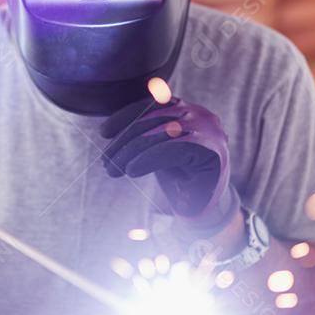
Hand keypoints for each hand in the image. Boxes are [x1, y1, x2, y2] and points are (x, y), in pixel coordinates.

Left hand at [100, 95, 238, 225]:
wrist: (203, 209)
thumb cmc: (179, 178)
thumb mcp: (159, 151)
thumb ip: (146, 134)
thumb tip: (112, 129)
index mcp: (188, 110)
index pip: (152, 105)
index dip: (126, 116)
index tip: (104, 132)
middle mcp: (200, 115)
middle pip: (154, 120)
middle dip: (124, 140)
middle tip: (105, 160)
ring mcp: (208, 132)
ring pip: (160, 134)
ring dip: (131, 151)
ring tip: (112, 169)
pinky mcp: (210, 152)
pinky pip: (172, 149)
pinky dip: (147, 159)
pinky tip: (131, 171)